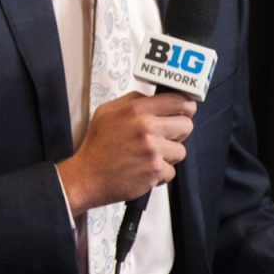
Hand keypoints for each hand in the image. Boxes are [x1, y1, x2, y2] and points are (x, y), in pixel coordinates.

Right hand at [57, 91, 195, 213]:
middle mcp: (146, 127)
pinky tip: (143, 169)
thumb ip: (132, 100)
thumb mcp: (107, 111)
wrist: (87, 176)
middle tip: (164, 137)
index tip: (185, 110)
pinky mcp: (155, 170)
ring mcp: (153, 150)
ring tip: (149, 156)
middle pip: (186, 125)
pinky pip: (172, 171)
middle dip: (178, 132)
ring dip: (168, 155)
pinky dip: (159, 173)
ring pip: (181, 150)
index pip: (178, 100)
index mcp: (136, 109)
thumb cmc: (97, 145)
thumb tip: (155, 97)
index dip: (186, 106)